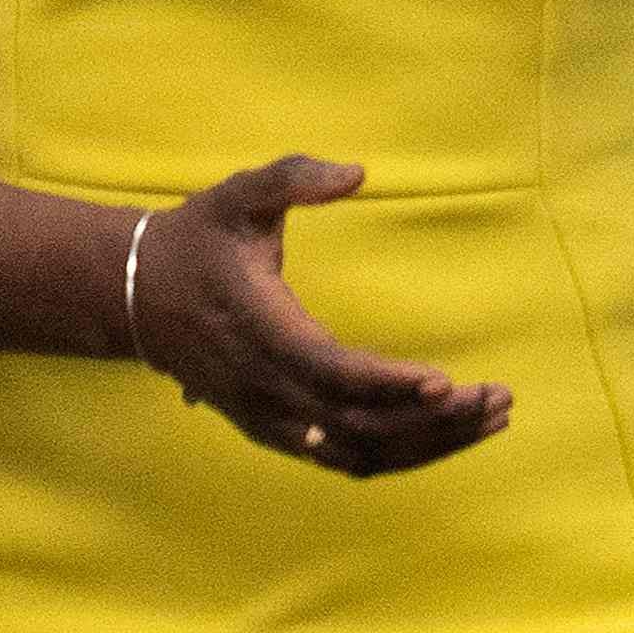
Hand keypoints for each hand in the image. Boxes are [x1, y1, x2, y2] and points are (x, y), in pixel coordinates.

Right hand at [133, 156, 511, 478]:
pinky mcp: (275, 432)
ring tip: (494, 416)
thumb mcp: (238, 196)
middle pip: (358, 423)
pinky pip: (345, 459)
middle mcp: (265, 388)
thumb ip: (292, 178)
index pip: (330, 372)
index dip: (386, 384)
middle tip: (499, 398)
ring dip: (430, 444)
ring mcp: (268, 418)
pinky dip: (401, 456)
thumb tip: (355, 173)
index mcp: (262, 332)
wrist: (133, 296)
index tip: (444, 382)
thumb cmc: (197, 240)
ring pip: (358, 452)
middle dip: (434, 419)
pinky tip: (450, 437)